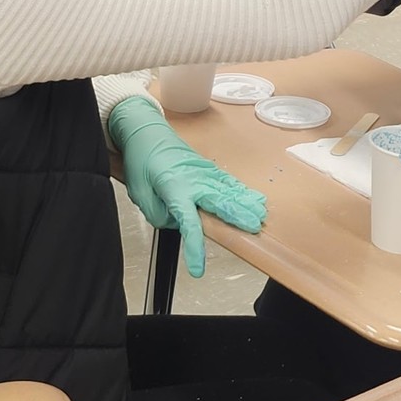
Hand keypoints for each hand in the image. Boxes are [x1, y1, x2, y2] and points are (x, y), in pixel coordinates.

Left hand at [109, 97, 266, 276]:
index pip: (188, 223)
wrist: (145, 131)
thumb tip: (177, 222)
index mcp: (174, 188)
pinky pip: (227, 181)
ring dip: (245, 203)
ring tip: (261, 213)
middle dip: (237, 216)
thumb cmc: (141, 159)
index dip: (194, 247)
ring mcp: (203, 172)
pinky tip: (254, 196)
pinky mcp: (207, 167)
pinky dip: (242, 190)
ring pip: (228, 190)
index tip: (198, 269)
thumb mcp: (139, 193)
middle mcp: (194, 180)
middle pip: (219, 202)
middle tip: (254, 227)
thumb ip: (158, 214)